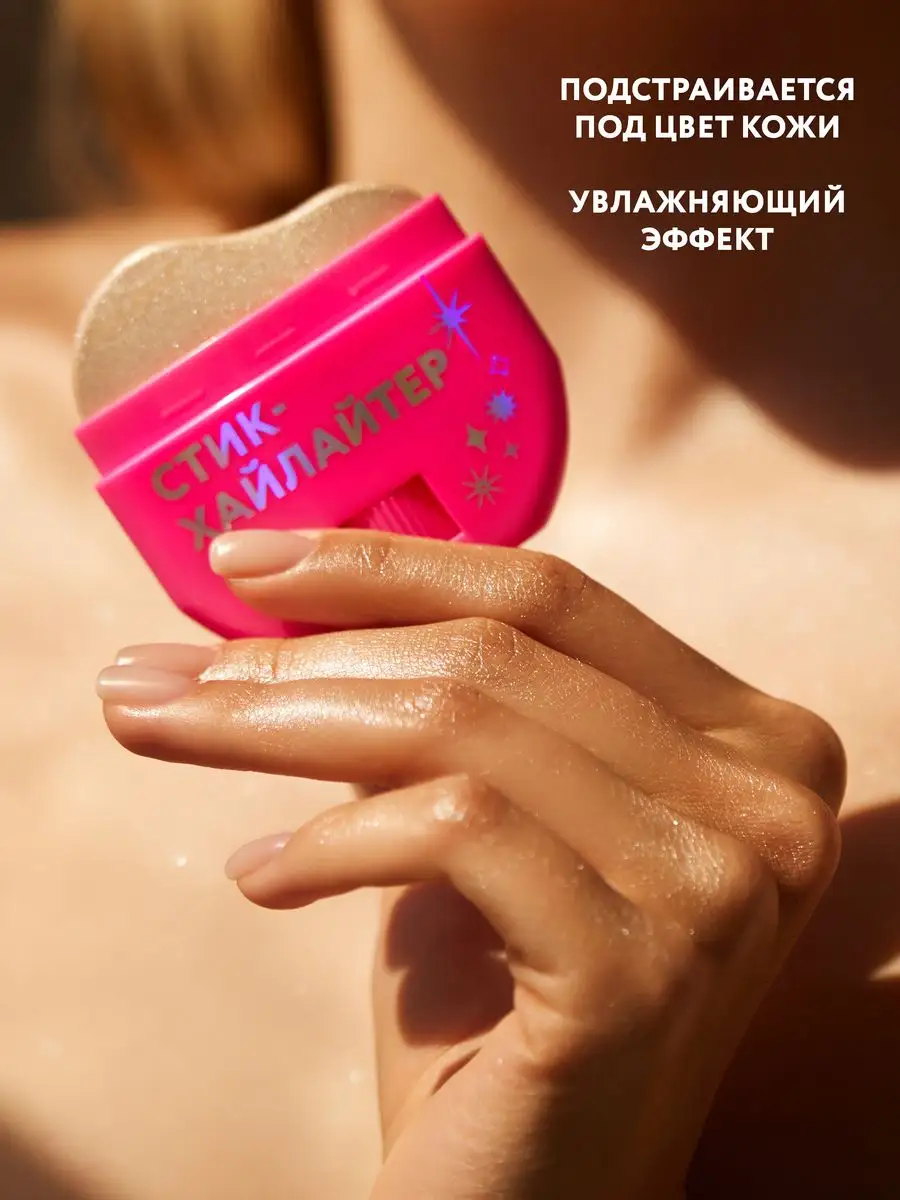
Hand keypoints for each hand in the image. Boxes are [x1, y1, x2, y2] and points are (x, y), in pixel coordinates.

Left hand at [96, 530, 844, 1199]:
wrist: (542, 1195)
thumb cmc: (501, 1003)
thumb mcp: (483, 819)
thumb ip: (442, 704)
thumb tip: (288, 590)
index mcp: (746, 734)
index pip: (550, 597)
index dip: (387, 563)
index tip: (243, 559)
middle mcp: (768, 795)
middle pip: (493, 658)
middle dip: (297, 652)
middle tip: (155, 669)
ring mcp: (718, 881)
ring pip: (462, 727)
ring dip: (278, 726)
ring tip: (167, 731)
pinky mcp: (644, 969)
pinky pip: (454, 832)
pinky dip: (331, 841)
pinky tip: (263, 876)